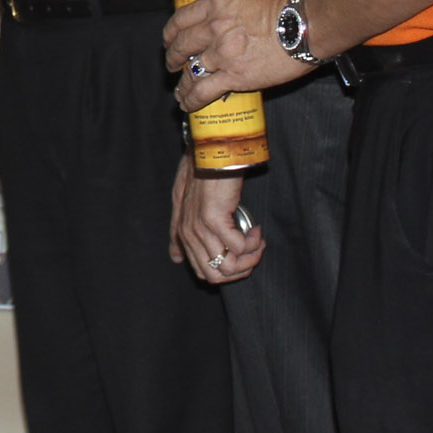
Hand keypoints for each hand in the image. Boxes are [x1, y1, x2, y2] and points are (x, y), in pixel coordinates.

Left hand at [167, 0, 311, 111]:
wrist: (308, 23)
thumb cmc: (291, 6)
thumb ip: (235, 9)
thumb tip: (233, 20)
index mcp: (218, 4)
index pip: (181, 18)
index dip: (171, 32)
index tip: (169, 39)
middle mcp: (214, 27)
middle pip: (181, 45)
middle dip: (173, 57)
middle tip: (172, 64)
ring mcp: (222, 53)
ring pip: (189, 71)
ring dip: (182, 83)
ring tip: (180, 91)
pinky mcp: (234, 76)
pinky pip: (203, 90)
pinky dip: (191, 99)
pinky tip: (187, 104)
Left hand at [168, 158, 262, 284]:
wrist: (210, 155)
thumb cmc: (202, 175)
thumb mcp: (183, 206)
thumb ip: (179, 232)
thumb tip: (175, 259)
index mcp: (183, 235)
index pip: (203, 273)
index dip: (228, 272)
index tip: (242, 256)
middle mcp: (189, 236)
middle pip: (216, 277)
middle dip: (242, 270)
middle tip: (254, 253)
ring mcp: (200, 229)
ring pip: (229, 267)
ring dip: (250, 258)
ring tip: (257, 242)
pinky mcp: (214, 220)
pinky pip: (239, 247)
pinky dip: (253, 243)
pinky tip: (256, 230)